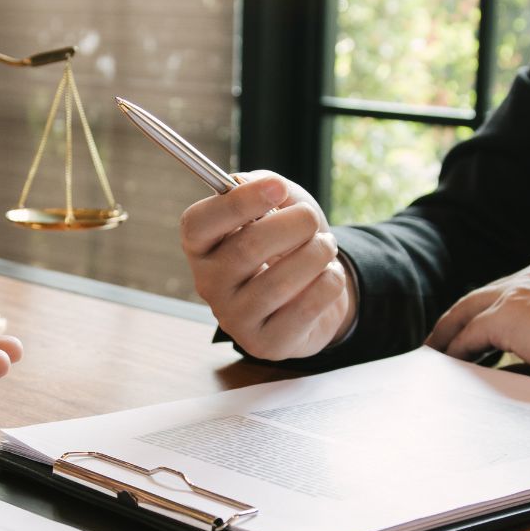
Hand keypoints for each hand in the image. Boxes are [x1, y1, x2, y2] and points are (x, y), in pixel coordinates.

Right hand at [180, 172, 355, 360]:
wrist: (312, 292)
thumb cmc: (287, 243)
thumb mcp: (276, 204)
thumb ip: (266, 187)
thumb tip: (269, 187)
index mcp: (201, 246)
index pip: (201, 223)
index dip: (238, 202)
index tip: (277, 187)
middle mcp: (208, 283)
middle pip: (247, 247)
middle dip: (295, 225)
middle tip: (311, 220)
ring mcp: (234, 318)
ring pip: (280, 281)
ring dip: (316, 253)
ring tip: (326, 247)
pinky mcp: (264, 343)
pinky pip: (304, 308)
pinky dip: (329, 282)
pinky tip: (328, 276)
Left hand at [424, 260, 529, 397]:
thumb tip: (509, 371)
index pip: (510, 292)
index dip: (488, 313)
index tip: (475, 334)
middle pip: (482, 296)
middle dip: (459, 319)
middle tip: (441, 342)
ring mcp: (522, 289)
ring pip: (469, 311)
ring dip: (449, 334)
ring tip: (435, 355)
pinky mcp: (510, 313)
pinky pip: (470, 335)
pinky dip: (455, 351)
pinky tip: (446, 365)